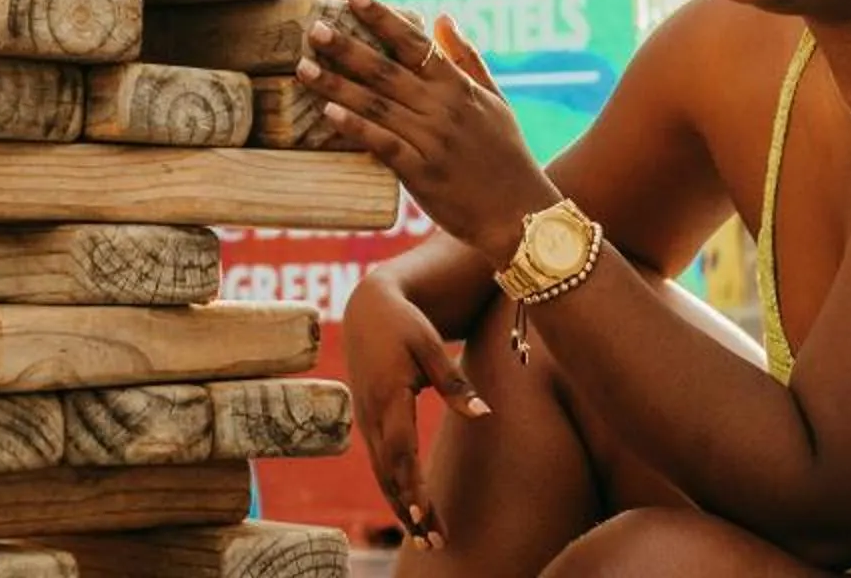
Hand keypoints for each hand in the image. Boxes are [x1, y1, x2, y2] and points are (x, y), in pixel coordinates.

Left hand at [299, 0, 558, 264]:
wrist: (522, 214)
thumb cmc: (508, 155)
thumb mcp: (496, 100)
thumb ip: (467, 57)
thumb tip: (442, 16)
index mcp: (459, 86)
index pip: (414, 42)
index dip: (382, 17)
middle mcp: (443, 108)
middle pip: (386, 69)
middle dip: (347, 47)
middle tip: (313, 28)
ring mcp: (431, 140)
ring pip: (376, 104)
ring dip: (337, 84)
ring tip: (304, 67)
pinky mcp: (422, 174)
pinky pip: (382, 145)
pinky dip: (356, 127)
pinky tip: (328, 113)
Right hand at [341, 268, 488, 550]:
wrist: (367, 306)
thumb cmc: (405, 323)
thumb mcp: (431, 345)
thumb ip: (455, 383)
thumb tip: (485, 415)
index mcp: (388, 394)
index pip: (399, 450)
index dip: (410, 484)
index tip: (424, 514)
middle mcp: (371, 413)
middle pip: (388, 473)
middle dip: (410, 510)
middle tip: (434, 543)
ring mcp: (365, 418)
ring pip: (381, 473)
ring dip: (401, 506)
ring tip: (425, 538)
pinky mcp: (367, 419)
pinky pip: (379, 463)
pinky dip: (393, 489)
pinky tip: (410, 509)